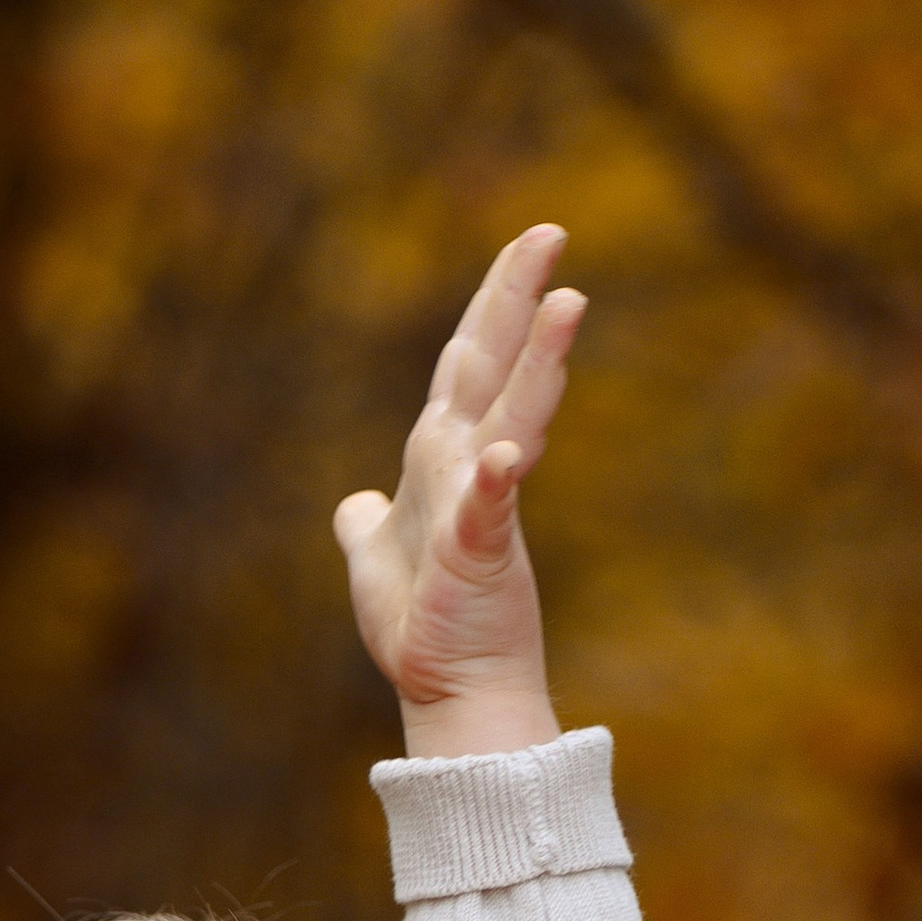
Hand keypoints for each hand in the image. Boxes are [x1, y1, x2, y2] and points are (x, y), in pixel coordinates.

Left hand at [333, 227, 582, 760]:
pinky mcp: (477, 551)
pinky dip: (495, 482)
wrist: (448, 687)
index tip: (530, 244)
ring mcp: (477, 503)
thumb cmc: (421, 626)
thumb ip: (365, 522)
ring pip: (512, 417)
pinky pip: (486, 508)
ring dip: (539, 363)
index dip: (493, 302)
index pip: (468, 361)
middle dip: (517, 298)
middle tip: (552, 232)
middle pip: (491, 364)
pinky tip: (507, 457)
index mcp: (440, 455)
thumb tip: (352, 504)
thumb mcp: (374, 559)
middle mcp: (465, 464)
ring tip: (570, 304)